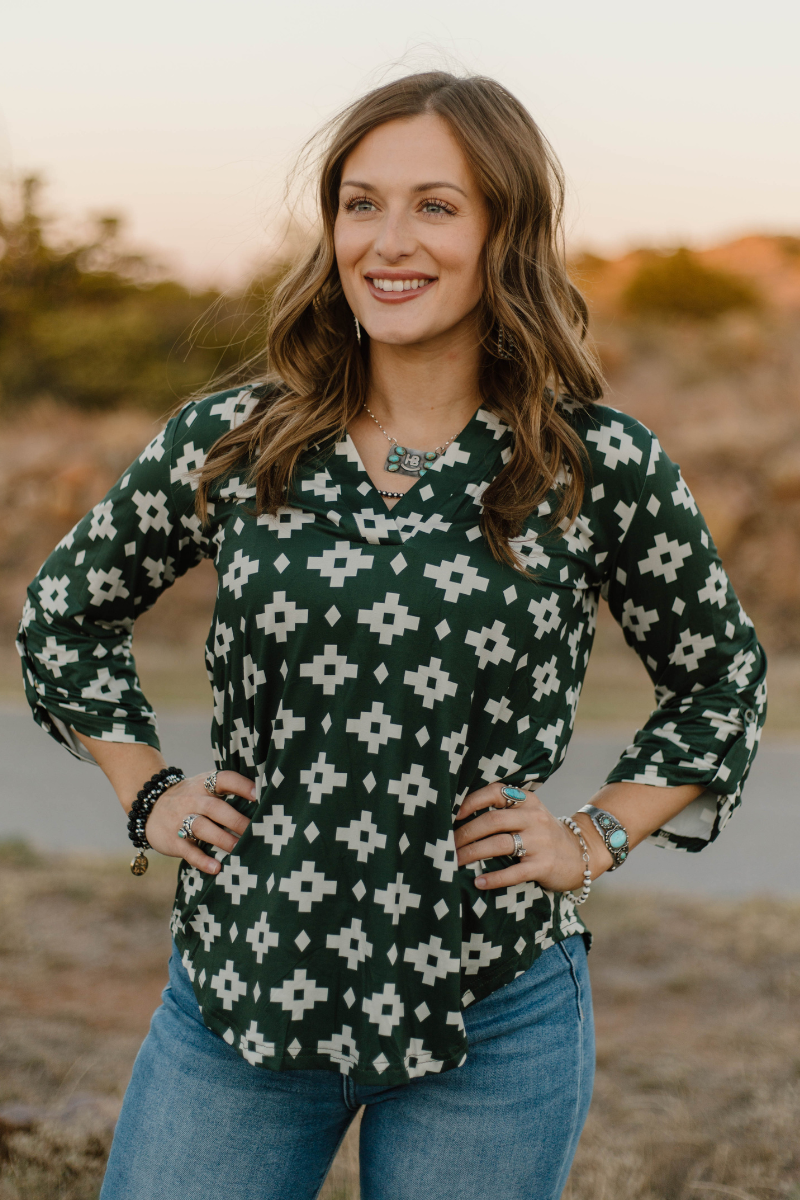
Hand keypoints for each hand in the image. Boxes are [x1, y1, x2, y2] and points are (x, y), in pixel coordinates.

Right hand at [143, 770, 256, 874]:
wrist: (148, 807)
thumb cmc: (191, 799)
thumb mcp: (203, 787)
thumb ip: (227, 792)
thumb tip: (264, 801)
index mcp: (203, 784)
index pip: (223, 779)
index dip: (241, 785)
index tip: (258, 794)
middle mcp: (192, 799)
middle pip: (215, 808)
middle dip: (237, 820)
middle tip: (256, 831)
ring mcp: (180, 819)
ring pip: (202, 828)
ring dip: (223, 839)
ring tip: (241, 849)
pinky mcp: (172, 840)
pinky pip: (187, 850)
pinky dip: (201, 860)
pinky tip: (216, 867)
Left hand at [454, 782, 609, 891]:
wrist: (583, 852)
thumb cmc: (544, 834)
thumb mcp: (530, 814)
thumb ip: (505, 811)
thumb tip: (461, 817)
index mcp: (527, 801)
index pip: (495, 792)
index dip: (472, 801)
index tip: (454, 815)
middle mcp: (533, 818)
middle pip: (492, 821)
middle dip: (465, 834)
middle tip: (448, 845)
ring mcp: (540, 841)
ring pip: (499, 844)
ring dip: (473, 853)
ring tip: (455, 861)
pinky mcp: (544, 865)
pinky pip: (514, 872)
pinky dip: (494, 878)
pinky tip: (478, 882)